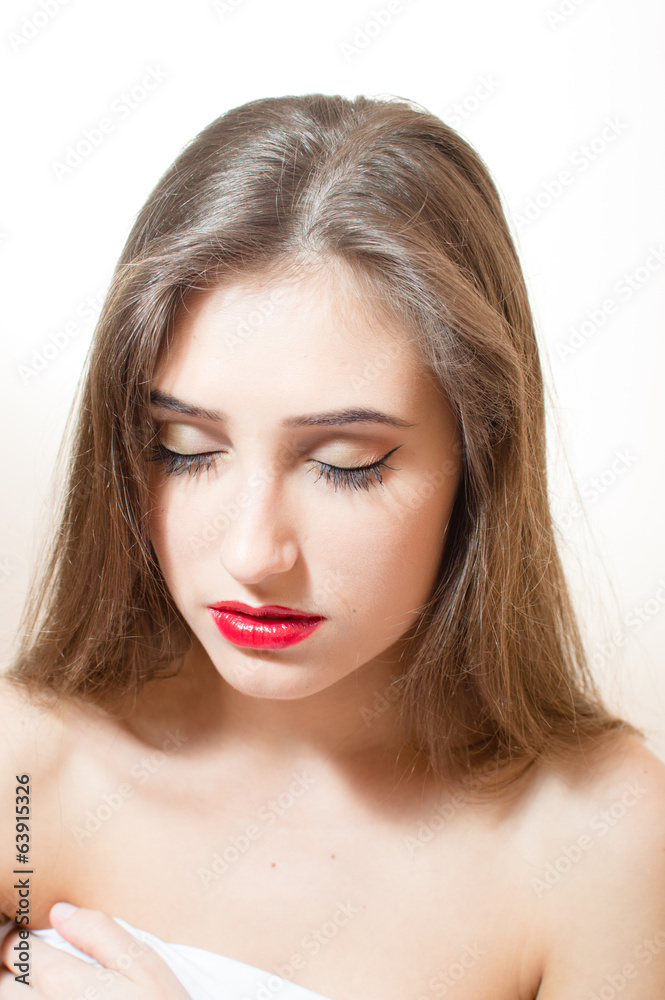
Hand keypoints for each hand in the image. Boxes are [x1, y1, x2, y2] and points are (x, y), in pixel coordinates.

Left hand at [0, 903, 191, 997]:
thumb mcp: (145, 968)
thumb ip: (101, 934)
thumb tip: (60, 912)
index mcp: (66, 985)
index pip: (19, 950)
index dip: (17, 937)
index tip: (26, 935)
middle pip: (3, 985)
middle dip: (8, 966)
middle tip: (24, 960)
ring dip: (13, 992)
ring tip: (29, 983)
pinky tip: (46, 997)